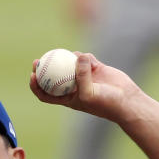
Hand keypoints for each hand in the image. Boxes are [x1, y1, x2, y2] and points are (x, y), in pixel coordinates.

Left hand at [29, 52, 143, 123]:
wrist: (125, 99)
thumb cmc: (105, 102)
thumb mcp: (88, 93)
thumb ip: (81, 76)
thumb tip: (76, 56)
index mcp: (67, 98)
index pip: (45, 94)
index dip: (36, 86)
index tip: (32, 76)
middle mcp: (73, 87)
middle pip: (53, 76)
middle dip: (43, 68)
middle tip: (38, 59)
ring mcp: (84, 77)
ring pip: (70, 64)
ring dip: (69, 59)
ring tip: (70, 57)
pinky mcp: (95, 68)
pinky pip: (85, 58)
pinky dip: (86, 57)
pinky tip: (90, 60)